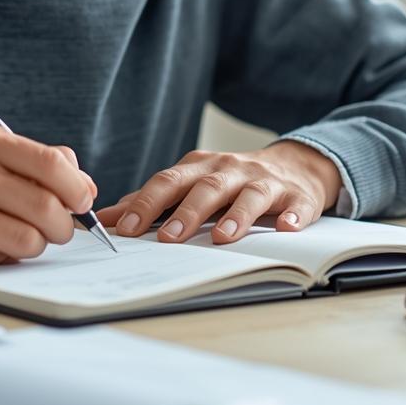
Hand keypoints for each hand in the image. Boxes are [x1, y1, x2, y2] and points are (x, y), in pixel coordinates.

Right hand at [0, 121, 96, 265]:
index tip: (80, 199)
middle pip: (48, 206)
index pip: (52, 164)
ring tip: (28, 236)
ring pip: (30, 238)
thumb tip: (84, 184)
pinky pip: (3, 256)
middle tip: (59, 227)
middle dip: (65, 225)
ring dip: (41, 244)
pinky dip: (12, 254)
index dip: (77, 188)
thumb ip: (33, 160)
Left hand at [96, 142, 340, 244]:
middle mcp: (230, 170)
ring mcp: (265, 182)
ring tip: (222, 238)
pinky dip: (292, 217)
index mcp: (200, 167)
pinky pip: (296, 206)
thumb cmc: (232, 179)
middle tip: (168, 238)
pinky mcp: (297, 196)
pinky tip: (286, 228)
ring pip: (249, 195)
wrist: (293, 165)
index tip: (126, 228)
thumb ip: (153, 199)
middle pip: (206, 187)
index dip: (146, 204)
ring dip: (236, 216)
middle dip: (186, 212)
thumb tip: (108, 216)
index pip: (168, 182)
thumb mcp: (192, 182)